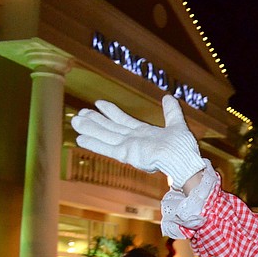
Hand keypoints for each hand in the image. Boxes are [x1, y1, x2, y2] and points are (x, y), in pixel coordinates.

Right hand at [72, 95, 204, 190]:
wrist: (182, 160)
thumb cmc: (182, 147)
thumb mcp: (177, 124)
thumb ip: (172, 111)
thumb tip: (168, 96)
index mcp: (143, 133)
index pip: (123, 120)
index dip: (110, 111)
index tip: (98, 102)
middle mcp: (133, 140)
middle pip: (110, 128)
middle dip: (95, 121)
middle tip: (79, 113)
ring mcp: (129, 148)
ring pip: (105, 136)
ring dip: (90, 129)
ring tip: (75, 121)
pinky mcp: (127, 155)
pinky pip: (107, 148)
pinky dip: (94, 144)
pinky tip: (80, 139)